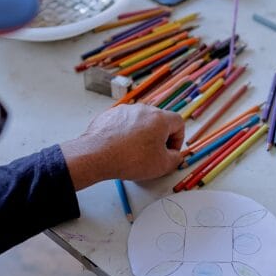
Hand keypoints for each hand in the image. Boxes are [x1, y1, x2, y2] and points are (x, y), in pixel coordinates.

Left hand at [61, 104, 184, 189]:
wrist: (97, 155)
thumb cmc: (129, 159)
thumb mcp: (162, 165)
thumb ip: (175, 159)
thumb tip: (175, 156)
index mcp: (159, 118)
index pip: (178, 123)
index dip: (178, 139)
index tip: (170, 151)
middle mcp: (142, 110)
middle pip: (158, 121)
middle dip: (159, 138)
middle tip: (154, 154)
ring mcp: (124, 111)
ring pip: (140, 122)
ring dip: (142, 136)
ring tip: (134, 153)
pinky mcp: (110, 115)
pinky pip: (123, 123)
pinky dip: (125, 135)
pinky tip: (121, 149)